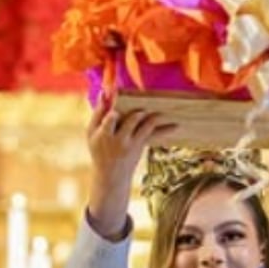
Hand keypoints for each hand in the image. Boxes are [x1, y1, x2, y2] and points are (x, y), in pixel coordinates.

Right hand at [86, 95, 174, 238]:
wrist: (111, 175)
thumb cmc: (99, 149)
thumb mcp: (91, 133)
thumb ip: (98, 113)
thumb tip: (104, 93)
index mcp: (104, 134)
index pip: (110, 121)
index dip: (113, 116)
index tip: (116, 111)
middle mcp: (120, 139)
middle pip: (131, 122)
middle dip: (137, 114)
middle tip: (143, 109)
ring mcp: (132, 143)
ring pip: (146, 127)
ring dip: (155, 118)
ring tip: (162, 111)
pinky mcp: (141, 144)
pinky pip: (154, 134)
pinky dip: (165, 129)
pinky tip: (177, 125)